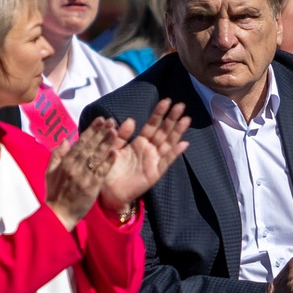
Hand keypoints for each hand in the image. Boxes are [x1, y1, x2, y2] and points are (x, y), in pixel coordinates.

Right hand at [45, 119, 120, 228]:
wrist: (58, 214)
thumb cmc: (54, 193)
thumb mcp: (49, 172)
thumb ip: (56, 155)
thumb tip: (65, 139)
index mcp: (65, 162)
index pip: (80, 142)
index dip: (91, 130)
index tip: (100, 119)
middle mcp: (75, 167)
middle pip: (90, 146)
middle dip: (101, 132)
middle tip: (111, 121)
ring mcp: (84, 177)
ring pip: (97, 157)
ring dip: (106, 143)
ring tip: (115, 131)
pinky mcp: (92, 187)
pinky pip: (101, 172)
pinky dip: (108, 162)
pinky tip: (115, 152)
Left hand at [98, 100, 187, 214]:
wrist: (106, 192)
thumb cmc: (108, 169)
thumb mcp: (112, 147)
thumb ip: (121, 135)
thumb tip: (132, 120)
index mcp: (139, 142)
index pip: (152, 125)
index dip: (159, 113)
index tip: (167, 100)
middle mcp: (149, 150)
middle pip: (163, 132)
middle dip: (172, 118)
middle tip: (181, 104)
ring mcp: (153, 161)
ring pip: (168, 143)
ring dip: (177, 131)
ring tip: (186, 119)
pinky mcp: (154, 173)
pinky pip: (166, 162)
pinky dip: (175, 153)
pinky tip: (183, 144)